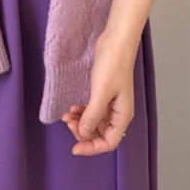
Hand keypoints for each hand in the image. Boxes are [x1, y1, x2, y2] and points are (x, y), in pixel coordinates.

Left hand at [61, 31, 135, 155]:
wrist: (115, 42)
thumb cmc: (113, 65)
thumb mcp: (100, 93)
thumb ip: (92, 115)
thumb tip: (84, 134)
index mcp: (123, 116)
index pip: (109, 142)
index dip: (92, 148)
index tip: (74, 148)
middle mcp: (118, 112)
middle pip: (100, 134)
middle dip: (83, 133)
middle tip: (68, 123)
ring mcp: (110, 103)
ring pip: (94, 123)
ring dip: (80, 122)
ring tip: (67, 115)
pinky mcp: (103, 94)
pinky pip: (91, 111)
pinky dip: (82, 112)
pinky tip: (73, 108)